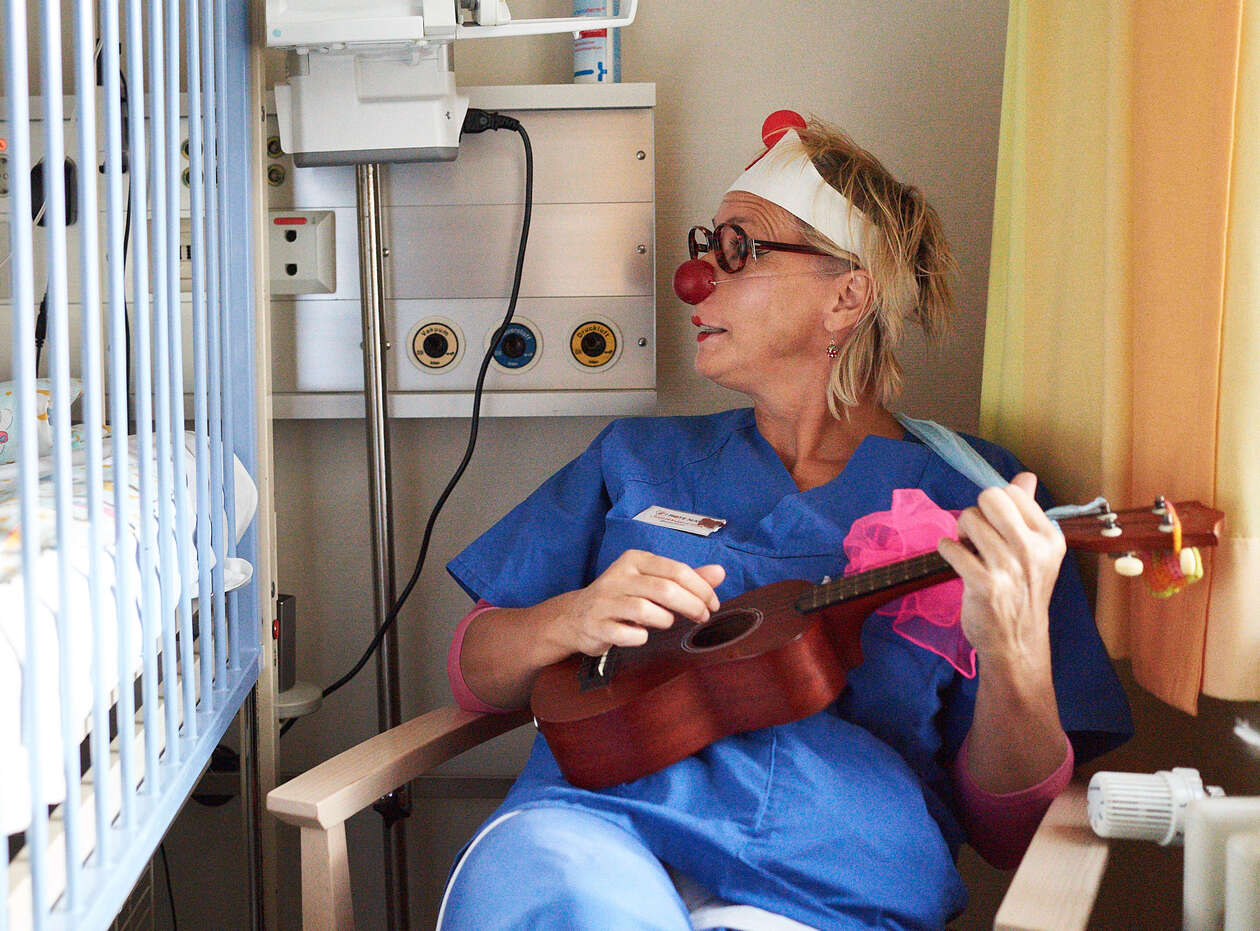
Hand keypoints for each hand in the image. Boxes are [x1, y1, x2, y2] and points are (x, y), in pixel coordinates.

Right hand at [553, 550, 724, 656]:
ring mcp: (605, 601)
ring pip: (645, 610)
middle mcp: (618, 576)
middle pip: (665, 589)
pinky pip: (626, 634)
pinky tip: (641, 635)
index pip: (676, 570)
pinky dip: (640, 637)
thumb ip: (685, 578)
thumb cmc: (622, 598)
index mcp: (635, 560)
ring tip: (667, 623)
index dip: (701, 589)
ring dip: (665, 620)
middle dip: (691, 606)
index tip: (713, 604)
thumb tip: (719, 572)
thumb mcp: (651, 581)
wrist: (576, 616)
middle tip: (702, 617)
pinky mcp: (596, 624)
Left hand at [936, 473, 1065, 664]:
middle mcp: (1032, 549)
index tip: (996, 526)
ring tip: (968, 550)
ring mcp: (1008, 567)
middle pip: (991, 497)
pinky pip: (952, 547)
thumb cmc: (1023, 592)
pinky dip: (947, 549)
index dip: (996, 505)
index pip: (1013, 492)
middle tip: (977, 533)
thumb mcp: (1036, 552)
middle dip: (977, 511)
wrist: (1016, 642)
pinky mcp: (984, 584)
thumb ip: (1027, 511)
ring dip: (960, 532)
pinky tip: (954, 559)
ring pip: (969, 518)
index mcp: (1048, 537)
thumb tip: (1026, 476)